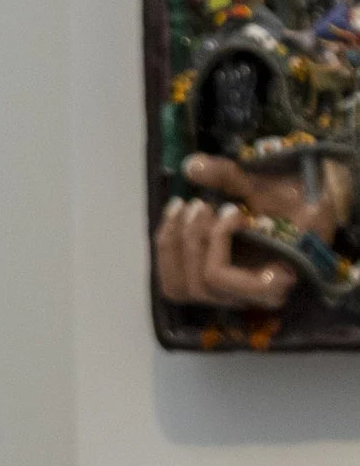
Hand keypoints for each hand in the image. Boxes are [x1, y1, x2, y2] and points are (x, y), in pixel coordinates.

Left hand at [154, 150, 354, 310]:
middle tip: (203, 204)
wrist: (298, 209)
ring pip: (180, 289)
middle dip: (195, 241)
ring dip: (175, 245)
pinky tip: (175, 214)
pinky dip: (167, 247)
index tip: (234, 211)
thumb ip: (232, 178)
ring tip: (185, 206)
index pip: (232, 282)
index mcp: (274, 282)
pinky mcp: (202, 287)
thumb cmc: (292, 200)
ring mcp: (222, 297)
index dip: (220, 246)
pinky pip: (172, 281)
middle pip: (202, 285)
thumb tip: (191, 166)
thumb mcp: (271, 185)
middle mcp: (246, 299)